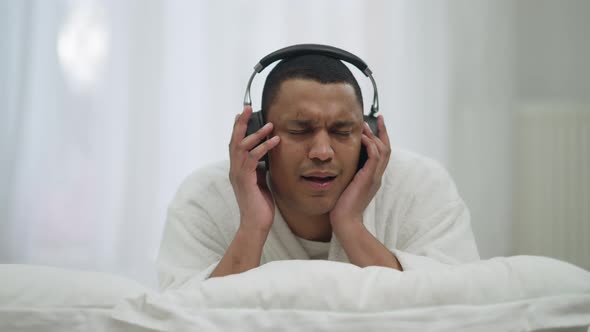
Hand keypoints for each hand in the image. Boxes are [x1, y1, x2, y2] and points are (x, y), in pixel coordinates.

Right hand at [228, 106, 279, 231]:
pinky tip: (275, 141)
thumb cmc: (260, 206)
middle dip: (240, 123)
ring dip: (256, 134)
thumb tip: (267, 157)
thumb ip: (260, 169)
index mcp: (237, 170)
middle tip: (247, 108)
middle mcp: (234, 170)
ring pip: (242, 147)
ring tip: (269, 124)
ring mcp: (238, 175)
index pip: (235, 144)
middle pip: (234, 140)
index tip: (243, 114)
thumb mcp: (261, 182)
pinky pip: (253, 158)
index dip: (238, 128)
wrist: (255, 224)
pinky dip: (264, 148)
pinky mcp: (246, 180)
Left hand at [329, 115, 390, 231]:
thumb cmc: (341, 206)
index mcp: (372, 177)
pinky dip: (370, 145)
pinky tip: (362, 137)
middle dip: (382, 132)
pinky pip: (375, 156)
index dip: (381, 138)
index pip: (382, 154)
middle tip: (375, 119)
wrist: (344, 220)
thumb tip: (337, 160)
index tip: (376, 123)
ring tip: (365, 126)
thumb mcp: (345, 184)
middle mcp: (376, 176)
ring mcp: (374, 177)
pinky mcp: (369, 178)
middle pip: (387, 148)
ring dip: (374, 136)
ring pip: (383, 150)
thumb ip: (346, 172)